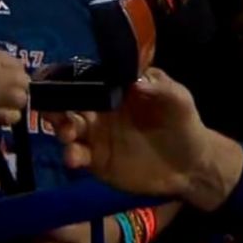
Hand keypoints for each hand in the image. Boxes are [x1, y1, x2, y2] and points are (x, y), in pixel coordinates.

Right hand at [0, 44, 29, 125]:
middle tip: (7, 88)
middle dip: (18, 85)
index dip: (14, 71)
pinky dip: (9, 115)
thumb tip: (16, 67)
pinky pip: (12, 118)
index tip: (7, 75)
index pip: (19, 65)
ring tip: (4, 100)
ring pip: (21, 100)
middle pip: (24, 82)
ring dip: (15, 100)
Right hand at [47, 68, 214, 202]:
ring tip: (67, 135)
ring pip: (68, 128)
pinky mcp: (97, 161)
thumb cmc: (183, 123)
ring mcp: (97, 136)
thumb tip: (136, 82)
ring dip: (61, 128)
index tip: (53, 78)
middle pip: (70, 103)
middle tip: (52, 110)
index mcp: (116, 90)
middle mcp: (101, 110)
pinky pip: (78, 155)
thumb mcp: (178, 99)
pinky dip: (72, 155)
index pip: (88, 79)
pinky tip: (74, 157)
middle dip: (56, 104)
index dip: (69, 77)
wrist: (190, 165)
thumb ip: (160, 87)